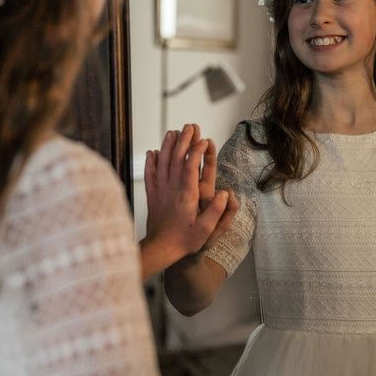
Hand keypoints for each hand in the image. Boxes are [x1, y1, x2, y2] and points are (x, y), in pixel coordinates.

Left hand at [141, 125, 236, 274]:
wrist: (160, 250)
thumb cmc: (184, 241)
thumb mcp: (206, 230)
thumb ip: (216, 211)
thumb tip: (225, 193)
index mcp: (186, 195)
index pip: (190, 167)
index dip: (197, 151)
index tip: (204, 140)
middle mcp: (171, 189)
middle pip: (176, 159)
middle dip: (183, 140)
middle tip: (190, 126)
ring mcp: (160, 191)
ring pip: (162, 163)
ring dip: (168, 146)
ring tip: (173, 132)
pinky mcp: (152, 196)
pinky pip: (150, 175)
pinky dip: (151, 162)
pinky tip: (153, 152)